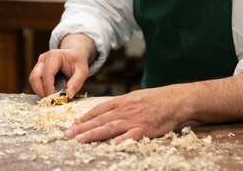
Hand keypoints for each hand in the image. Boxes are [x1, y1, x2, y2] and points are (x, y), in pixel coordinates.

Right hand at [29, 33, 96, 97]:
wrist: (74, 54)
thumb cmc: (78, 61)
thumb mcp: (83, 71)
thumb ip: (77, 82)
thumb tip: (68, 95)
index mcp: (54, 56)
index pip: (47, 74)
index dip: (48, 88)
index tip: (54, 99)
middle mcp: (43, 59)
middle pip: (35, 77)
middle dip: (40, 91)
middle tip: (50, 101)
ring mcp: (39, 64)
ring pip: (33, 80)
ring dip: (39, 91)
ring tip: (50, 99)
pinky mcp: (38, 70)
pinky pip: (35, 81)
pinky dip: (40, 90)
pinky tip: (49, 95)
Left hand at [64, 87, 184, 143]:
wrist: (175, 99)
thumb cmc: (156, 99)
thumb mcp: (135, 98)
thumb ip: (121, 106)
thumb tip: (108, 113)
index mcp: (121, 102)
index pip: (98, 110)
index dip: (84, 118)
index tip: (72, 125)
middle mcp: (124, 110)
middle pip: (99, 119)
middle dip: (82, 127)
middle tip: (67, 134)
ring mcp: (133, 119)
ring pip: (109, 127)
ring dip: (93, 133)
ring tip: (79, 140)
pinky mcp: (144, 129)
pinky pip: (130, 135)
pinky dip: (120, 140)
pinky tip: (111, 145)